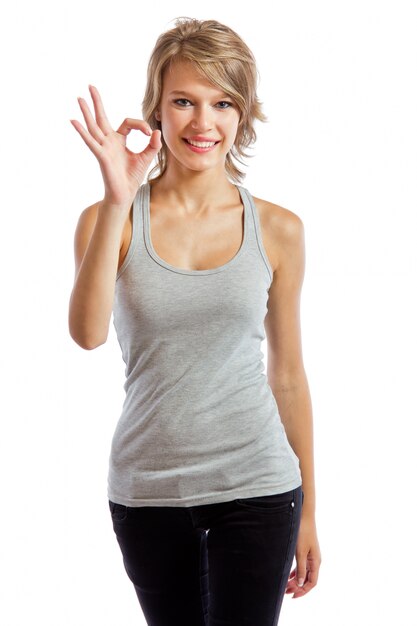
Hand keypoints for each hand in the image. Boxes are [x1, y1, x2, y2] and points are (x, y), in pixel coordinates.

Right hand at [70, 84, 161, 205]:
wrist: (125, 194)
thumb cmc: (132, 177)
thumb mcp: (146, 158)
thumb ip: (152, 145)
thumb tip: (156, 131)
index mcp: (119, 140)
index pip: (128, 123)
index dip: (140, 125)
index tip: (149, 132)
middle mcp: (108, 142)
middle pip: (101, 118)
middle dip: (97, 102)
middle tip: (90, 86)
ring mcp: (103, 148)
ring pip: (94, 127)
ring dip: (87, 113)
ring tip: (79, 98)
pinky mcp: (101, 156)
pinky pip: (91, 142)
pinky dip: (82, 132)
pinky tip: (74, 121)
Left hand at [285, 513, 321, 598]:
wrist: (304, 516)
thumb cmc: (302, 532)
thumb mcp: (300, 552)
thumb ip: (300, 568)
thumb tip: (300, 584)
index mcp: (316, 562)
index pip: (311, 582)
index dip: (303, 591)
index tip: (293, 596)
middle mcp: (315, 560)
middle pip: (307, 579)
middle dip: (297, 587)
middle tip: (285, 592)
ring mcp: (311, 555)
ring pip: (304, 573)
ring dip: (295, 580)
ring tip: (285, 586)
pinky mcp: (306, 550)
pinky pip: (302, 566)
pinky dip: (295, 572)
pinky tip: (288, 575)